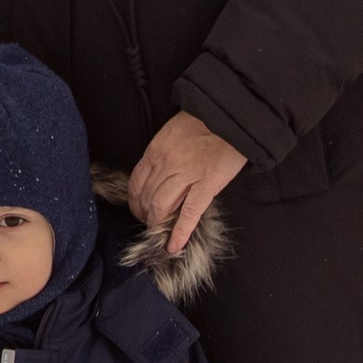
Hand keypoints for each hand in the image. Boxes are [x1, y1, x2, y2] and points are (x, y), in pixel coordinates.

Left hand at [127, 112, 245, 254]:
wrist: (228, 117)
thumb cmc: (200, 123)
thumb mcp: (170, 134)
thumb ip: (160, 155)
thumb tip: (155, 175)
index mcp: (155, 152)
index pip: (136, 183)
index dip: (135, 201)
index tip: (137, 210)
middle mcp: (165, 166)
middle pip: (147, 198)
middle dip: (145, 215)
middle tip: (149, 224)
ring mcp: (186, 176)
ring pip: (162, 207)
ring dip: (158, 224)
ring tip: (158, 234)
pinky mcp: (207, 185)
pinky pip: (189, 213)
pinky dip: (180, 232)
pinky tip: (174, 245)